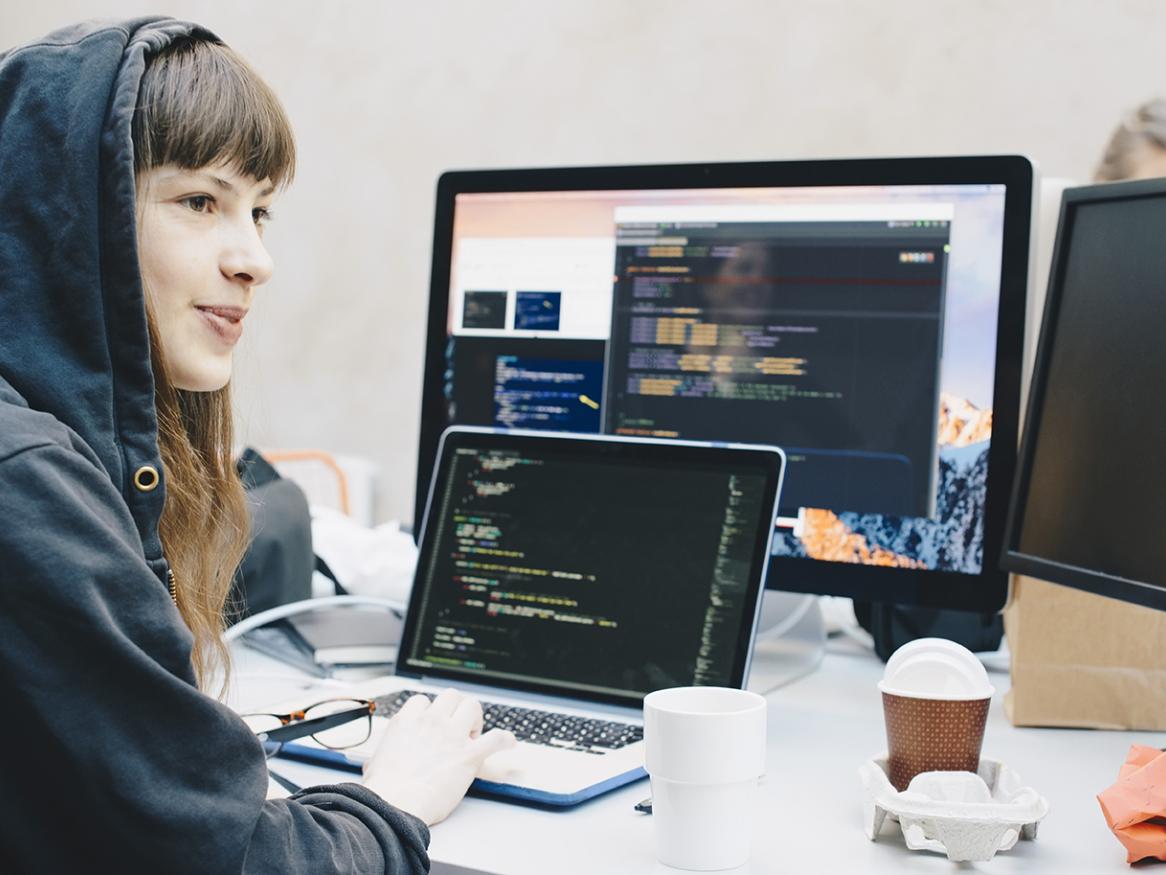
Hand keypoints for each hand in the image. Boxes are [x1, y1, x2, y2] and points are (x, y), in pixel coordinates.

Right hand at [361, 689, 515, 824]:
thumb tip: (374, 766)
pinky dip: (505, 740)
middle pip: (451, 696)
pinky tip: (509, 743)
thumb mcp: (375, 766)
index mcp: (407, 722)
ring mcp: (452, 735)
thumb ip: (380, 759)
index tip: (434, 725)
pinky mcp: (470, 754)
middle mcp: (431, 722)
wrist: (395, 804)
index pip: (423, 701)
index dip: (431, 712)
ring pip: (472, 706)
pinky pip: (496, 738)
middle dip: (456, 709)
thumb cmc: (383, 790)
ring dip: (475, 718)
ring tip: (474, 735)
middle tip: (457, 729)